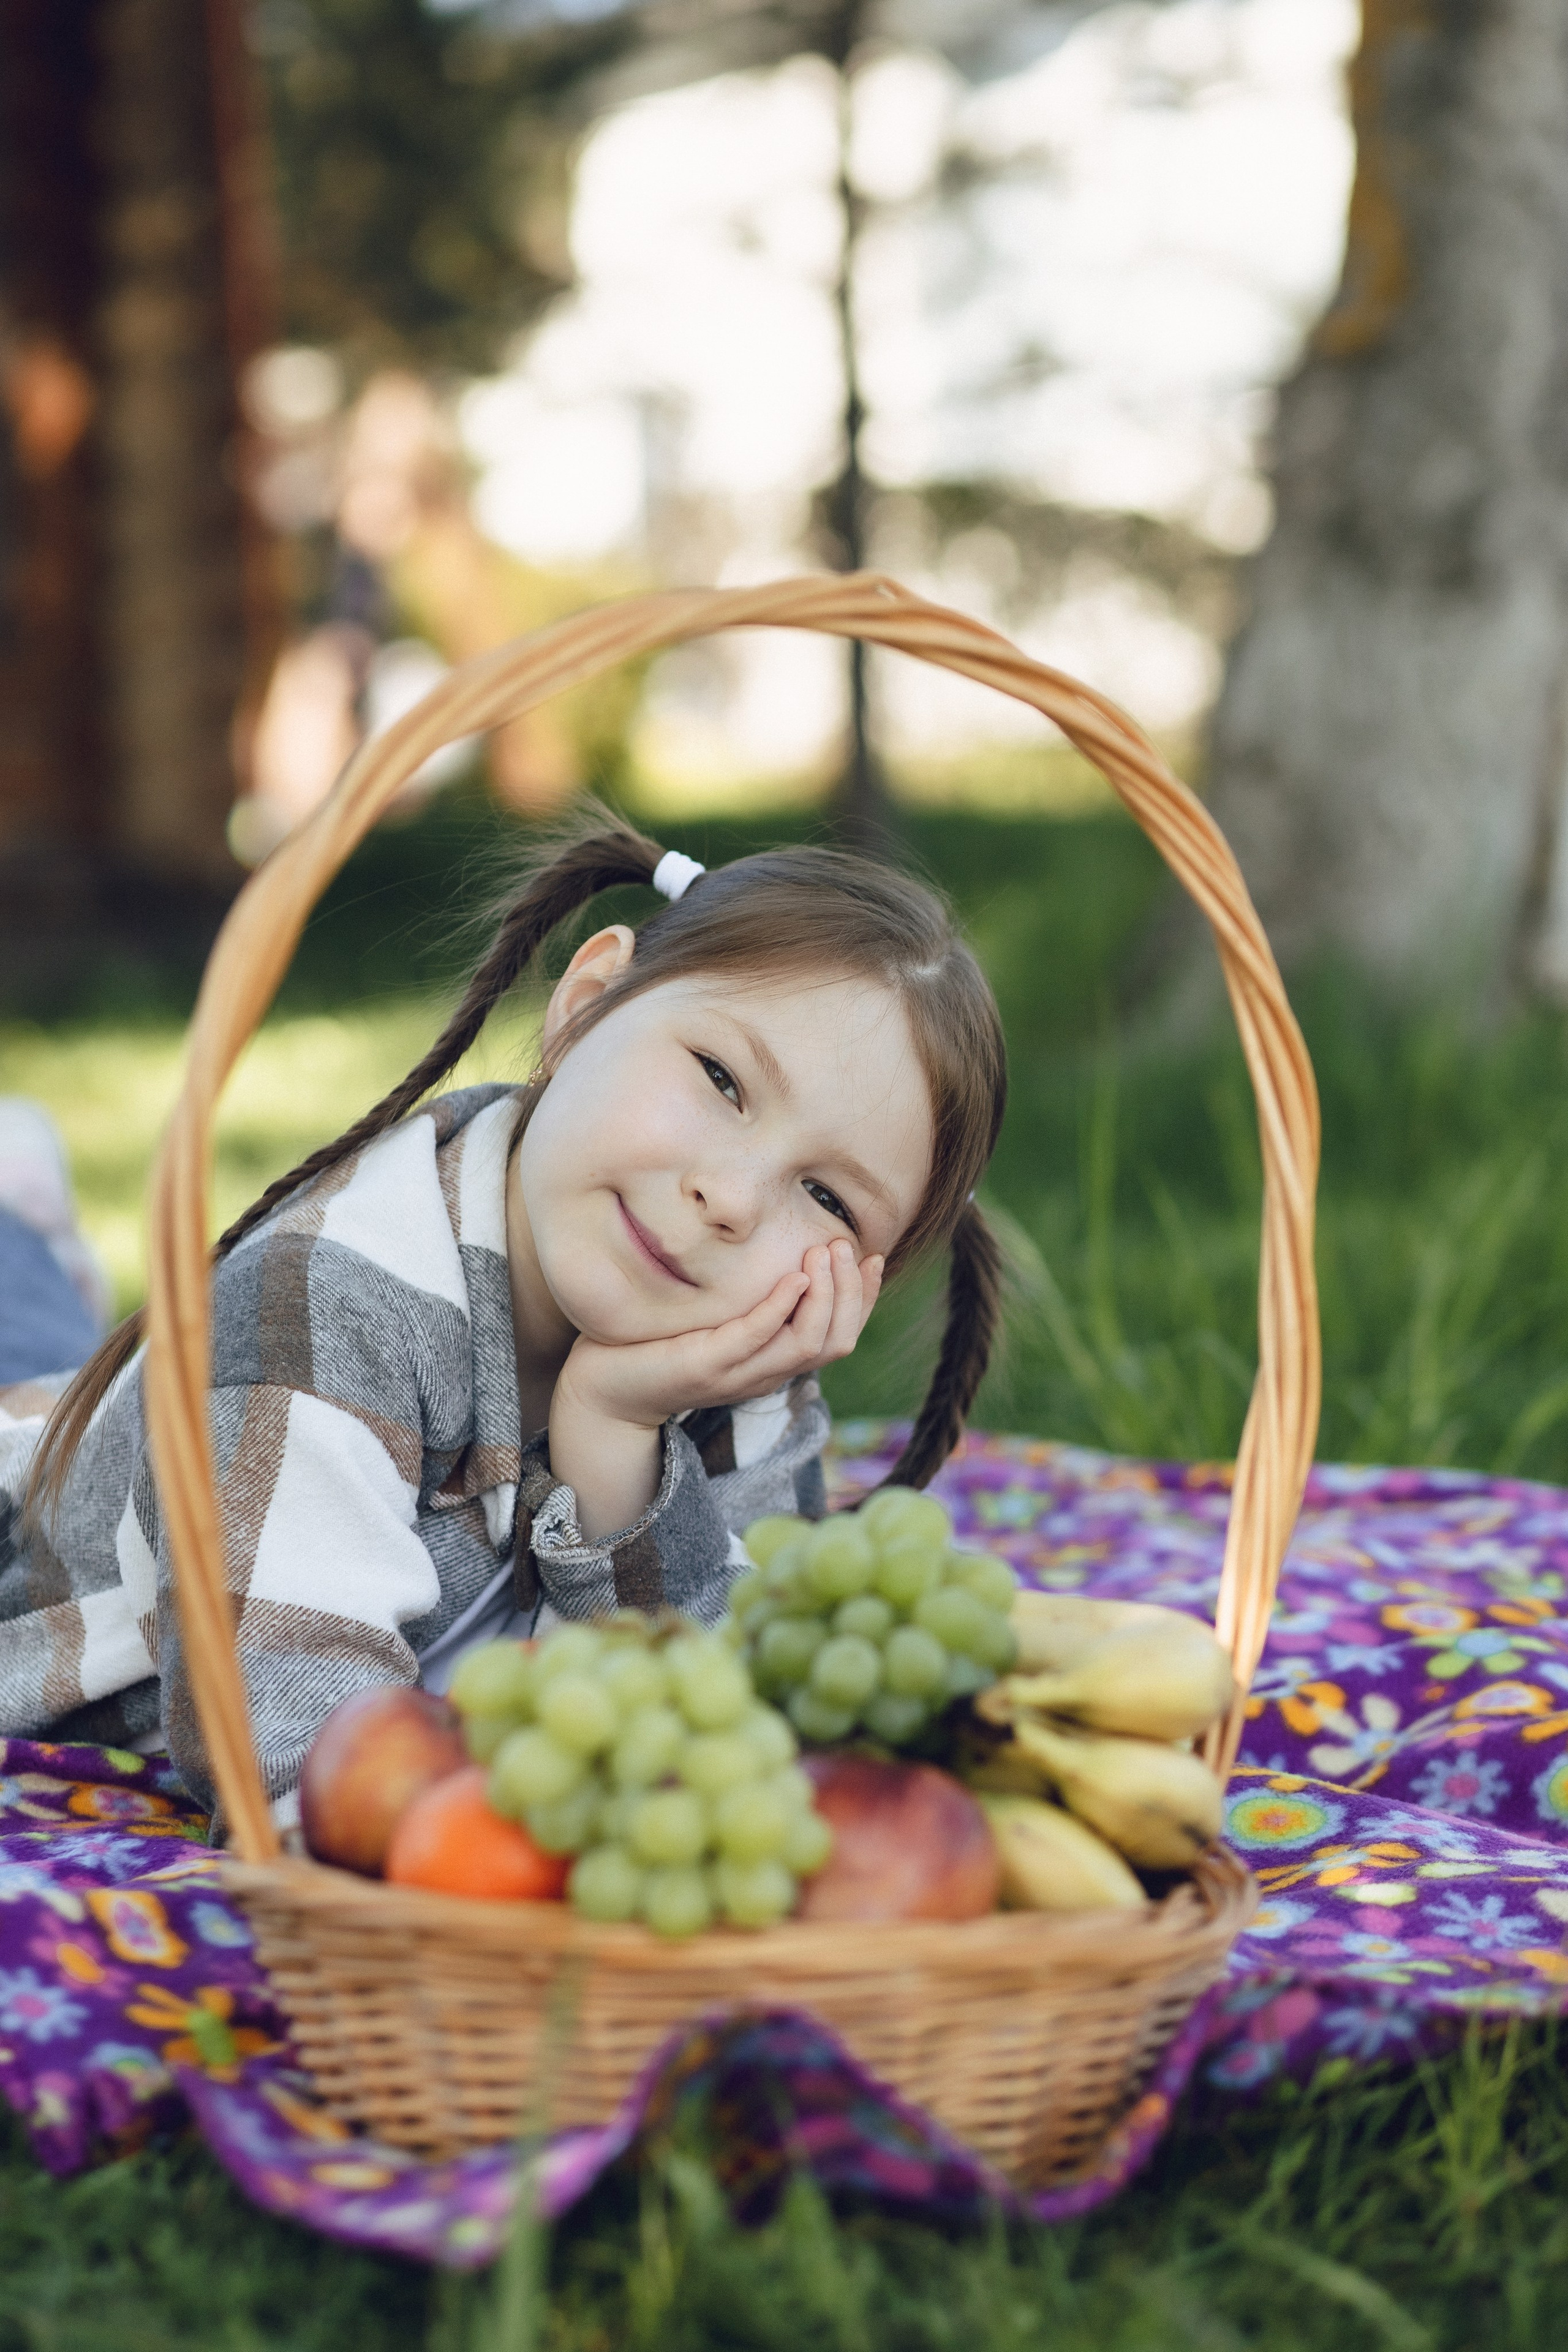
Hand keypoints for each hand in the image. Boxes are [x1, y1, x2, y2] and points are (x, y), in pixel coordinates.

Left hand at [547, 1242, 883, 1539]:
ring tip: (825, 1251)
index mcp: (774, 1364)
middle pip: (836, 1341)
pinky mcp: (706, 1366)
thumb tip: (782, 1257)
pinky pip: (754, 1338)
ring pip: (807, 1344)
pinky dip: (781, 1308)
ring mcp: (737, 1374)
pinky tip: (793, 1277)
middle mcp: (765, 1374)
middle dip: (851, 1291)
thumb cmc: (661, 1347)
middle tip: (846, 1244)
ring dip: (826, 1295)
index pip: (841, 1336)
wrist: (605, 1393)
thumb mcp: (719, 1322)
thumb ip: (753, 1303)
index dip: (864, 1299)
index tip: (872, 1257)